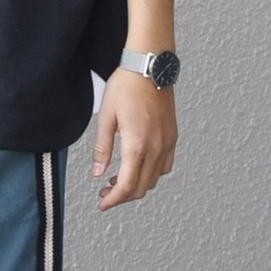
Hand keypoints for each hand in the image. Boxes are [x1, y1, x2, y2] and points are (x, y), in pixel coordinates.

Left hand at [90, 70, 177, 210]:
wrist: (149, 67)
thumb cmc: (126, 86)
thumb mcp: (106, 117)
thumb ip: (102, 148)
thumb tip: (97, 173)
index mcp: (137, 144)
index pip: (127, 186)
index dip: (113, 200)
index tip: (103, 204)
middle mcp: (156, 147)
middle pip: (141, 187)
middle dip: (122, 196)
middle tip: (105, 193)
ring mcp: (167, 143)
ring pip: (154, 179)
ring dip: (136, 185)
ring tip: (118, 179)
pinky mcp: (172, 137)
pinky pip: (165, 166)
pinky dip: (151, 174)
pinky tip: (138, 166)